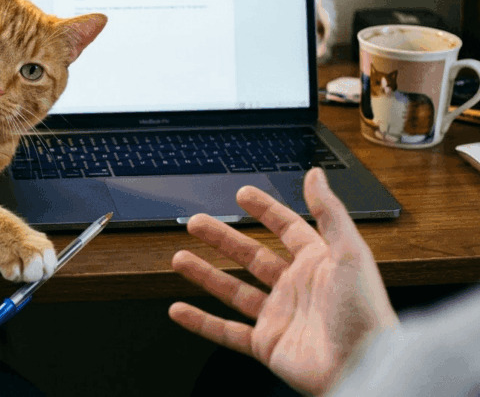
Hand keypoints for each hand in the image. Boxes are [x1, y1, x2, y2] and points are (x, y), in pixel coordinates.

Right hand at [168, 168, 398, 395]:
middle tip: (197, 223)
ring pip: (233, 290)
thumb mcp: (350, 254)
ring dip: (205, 274)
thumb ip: (330, 212)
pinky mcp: (267, 345)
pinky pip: (226, 332)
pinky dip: (201, 322)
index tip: (243, 195)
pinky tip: (179, 310)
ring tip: (179, 259)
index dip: (265, 211)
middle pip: (251, 256)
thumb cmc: (366, 314)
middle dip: (222, 238)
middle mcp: (296, 289)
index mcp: (318, 264)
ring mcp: (280, 317)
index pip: (287, 229)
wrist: (367, 371)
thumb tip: (315, 175)